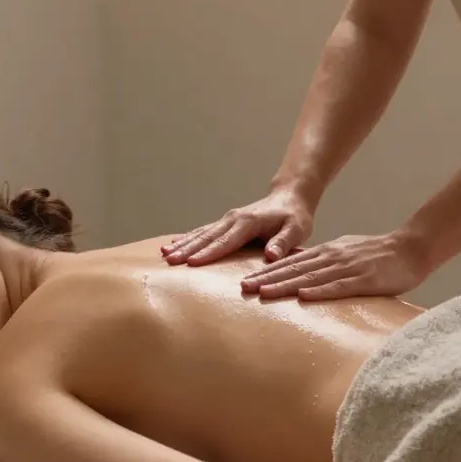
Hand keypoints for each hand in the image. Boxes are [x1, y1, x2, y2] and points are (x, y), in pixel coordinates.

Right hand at [161, 189, 314, 265]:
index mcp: (248, 222)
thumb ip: (283, 242)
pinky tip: (173, 244)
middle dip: (187, 249)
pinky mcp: (225, 224)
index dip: (209, 253)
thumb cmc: (294, 217)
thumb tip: (270, 255)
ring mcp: (227, 220)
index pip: (226, 241)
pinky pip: (202, 232)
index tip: (192, 262)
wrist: (290, 198)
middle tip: (169, 260)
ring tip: (164, 253)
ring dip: (182, 243)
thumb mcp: (296, 229)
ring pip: (201, 233)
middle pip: (207, 236)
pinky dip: (187, 238)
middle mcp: (233, 219)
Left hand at [239, 230, 431, 300]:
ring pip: (311, 277)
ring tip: (264, 293)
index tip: (244, 281)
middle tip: (243, 288)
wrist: (412, 248)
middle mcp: (332, 257)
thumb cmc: (378, 256)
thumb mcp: (345, 254)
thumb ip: (324, 264)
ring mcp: (348, 268)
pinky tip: (304, 296)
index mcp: (327, 252)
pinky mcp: (365, 280)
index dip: (266, 272)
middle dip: (267, 279)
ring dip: (286, 285)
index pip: (290, 263)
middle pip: (294, 269)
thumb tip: (301, 276)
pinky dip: (321, 291)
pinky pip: (340, 286)